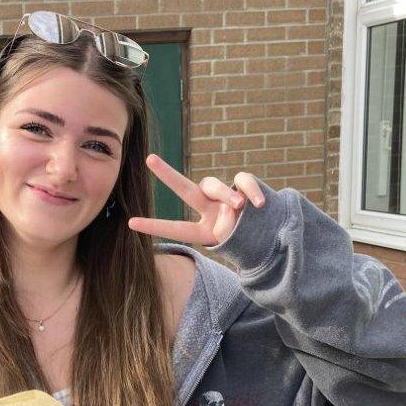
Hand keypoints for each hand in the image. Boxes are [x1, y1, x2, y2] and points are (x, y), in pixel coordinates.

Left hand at [128, 154, 264, 246]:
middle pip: (185, 189)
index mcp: (203, 230)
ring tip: (238, 207)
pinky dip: (251, 190)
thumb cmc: (252, 244)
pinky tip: (259, 203)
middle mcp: (210, 209)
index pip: (176, 228)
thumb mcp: (238, 246)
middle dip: (167, 174)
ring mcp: (226, 197)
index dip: (155, 227)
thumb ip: (233, 228)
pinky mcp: (244, 186)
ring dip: (226, 195)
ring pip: (215, 185)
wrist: (276, 235)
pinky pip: (243, 180)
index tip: (130, 222)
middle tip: (149, 159)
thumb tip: (237, 201)